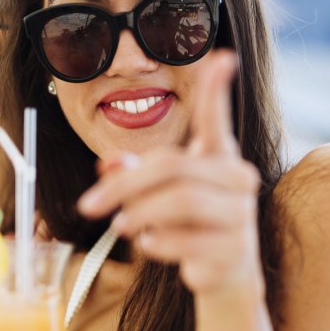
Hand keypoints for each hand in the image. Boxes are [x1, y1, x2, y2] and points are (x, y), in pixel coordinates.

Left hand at [78, 51, 262, 295]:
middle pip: (172, 167)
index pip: (217, 120)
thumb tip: (107, 165)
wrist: (225, 273)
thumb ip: (134, 175)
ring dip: (139, 214)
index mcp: (220, 157)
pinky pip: (185, 241)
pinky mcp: (234, 249)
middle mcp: (238, 179)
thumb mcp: (160, 194)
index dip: (216, 90)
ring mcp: (241, 214)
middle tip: (88, 205)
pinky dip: (157, 243)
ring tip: (120, 226)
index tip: (222, 58)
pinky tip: (149, 245)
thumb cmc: (190, 224)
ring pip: (180, 202)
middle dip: (123, 187)